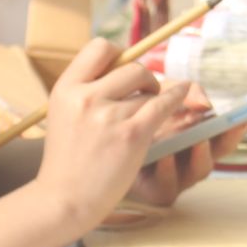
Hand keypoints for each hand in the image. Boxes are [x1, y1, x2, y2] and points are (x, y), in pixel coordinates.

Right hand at [32, 39, 190, 228]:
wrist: (63, 199)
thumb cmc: (65, 160)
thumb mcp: (62, 114)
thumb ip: (85, 90)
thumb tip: (120, 67)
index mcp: (65, 88)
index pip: (99, 48)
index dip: (118, 54)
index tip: (123, 69)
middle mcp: (85, 97)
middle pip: (130, 66)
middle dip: (143, 77)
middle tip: (143, 91)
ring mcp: (108, 116)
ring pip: (147, 90)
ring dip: (153, 98)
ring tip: (146, 113)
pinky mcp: (131, 135)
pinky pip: (162, 105)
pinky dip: (177, 96)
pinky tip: (184, 92)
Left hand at [129, 94, 246, 207]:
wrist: (97, 155)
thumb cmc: (128, 123)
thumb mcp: (155, 99)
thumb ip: (181, 94)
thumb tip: (205, 102)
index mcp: (200, 129)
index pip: (236, 121)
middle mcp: (195, 153)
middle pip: (224, 147)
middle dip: (231, 137)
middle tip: (236, 126)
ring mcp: (179, 173)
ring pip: (202, 168)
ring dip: (202, 155)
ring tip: (198, 141)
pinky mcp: (159, 191)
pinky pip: (168, 184)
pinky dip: (165, 170)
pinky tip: (160, 159)